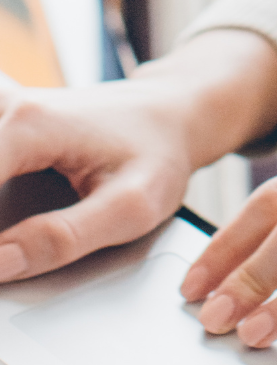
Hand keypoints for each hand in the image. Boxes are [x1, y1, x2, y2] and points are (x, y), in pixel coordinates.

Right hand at [0, 31, 276, 280]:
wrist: (172, 114)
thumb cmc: (158, 154)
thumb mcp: (132, 206)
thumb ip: (63, 239)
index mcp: (31, 126)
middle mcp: (7, 109)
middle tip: (4, 255)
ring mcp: (1, 110)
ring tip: (4, 236)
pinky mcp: (1, 123)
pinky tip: (5, 216)